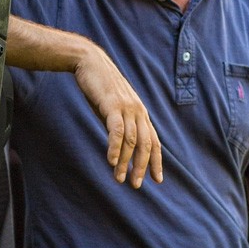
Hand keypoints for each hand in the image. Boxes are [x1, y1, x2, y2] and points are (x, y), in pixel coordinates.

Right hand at [71, 44, 163, 187]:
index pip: (154, 141)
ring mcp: (127, 108)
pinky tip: (111, 161)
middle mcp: (138, 111)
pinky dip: (115, 148)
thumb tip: (120, 146)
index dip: (156, 161)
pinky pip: (116, 131)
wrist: (90, 62)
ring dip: (125, 162)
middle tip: (136, 185)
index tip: (157, 180)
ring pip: (131, 141)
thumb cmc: (100, 87)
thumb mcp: (114, 108)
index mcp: (140, 113)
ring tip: (119, 178)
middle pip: (146, 144)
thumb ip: (120, 125)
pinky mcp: (112, 105)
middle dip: (142, 167)